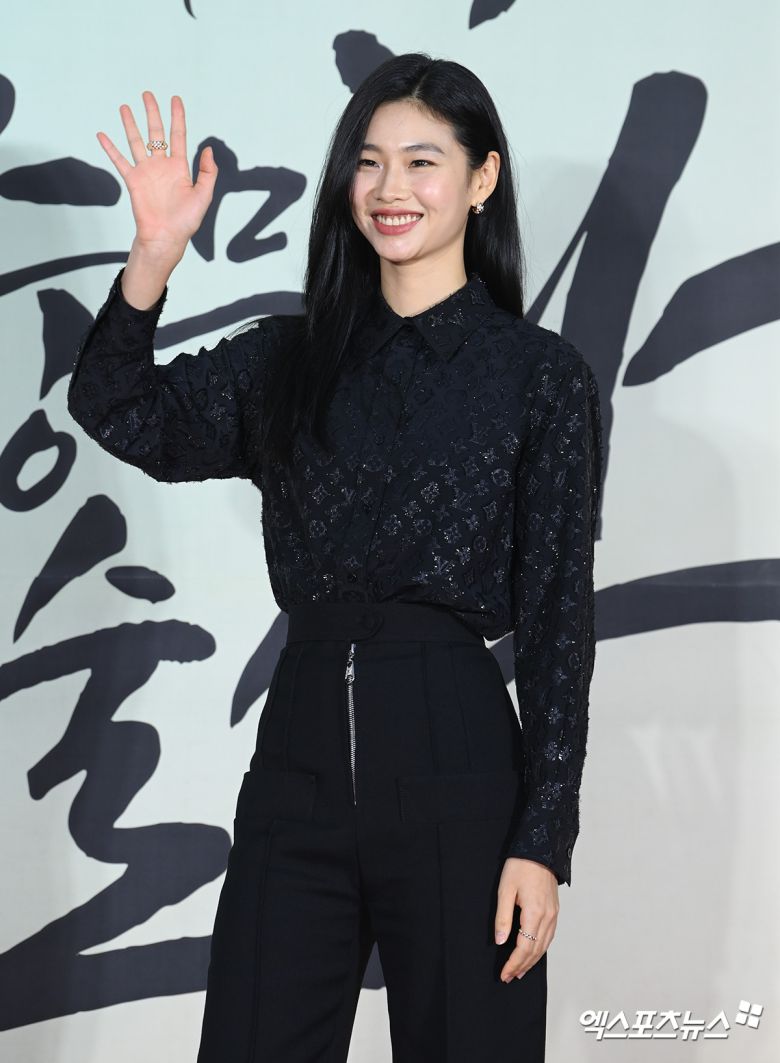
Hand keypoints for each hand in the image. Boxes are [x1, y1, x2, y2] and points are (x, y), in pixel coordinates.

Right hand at [96, 91, 216, 265]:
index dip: (177, 117)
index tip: (175, 99)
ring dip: (130, 124)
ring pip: (136, 141)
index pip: (179, 135)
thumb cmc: (186, 221)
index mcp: (180, 167)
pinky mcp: (133, 180)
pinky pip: (119, 161)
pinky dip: (110, 148)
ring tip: (124, 106)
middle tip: (147, 94)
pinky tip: (102, 134)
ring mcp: (146, 171)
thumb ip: (207, 172)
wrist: (166, 237)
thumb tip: (208, 149)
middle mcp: (161, 165)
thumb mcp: (203, 196)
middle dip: (152, 113)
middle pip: (156, 132)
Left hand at [495, 857, 558, 981]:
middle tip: (509, 977)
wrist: (540, 849)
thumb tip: (500, 941)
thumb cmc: (521, 866)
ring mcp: (553, 914)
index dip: (513, 964)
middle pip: (535, 951)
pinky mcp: (554, 910)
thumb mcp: (505, 890)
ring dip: (532, 961)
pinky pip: (549, 937)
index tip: (504, 974)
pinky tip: (534, 952)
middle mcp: (547, 918)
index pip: (524, 948)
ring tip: (520, 970)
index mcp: (534, 914)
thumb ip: (503, 917)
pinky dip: (540, 949)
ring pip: (544, 946)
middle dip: (521, 966)